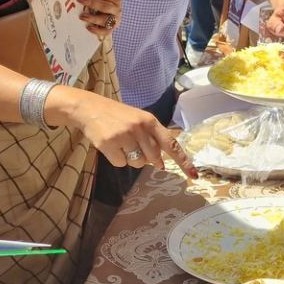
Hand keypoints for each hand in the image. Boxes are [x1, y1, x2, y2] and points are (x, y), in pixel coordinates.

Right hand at [73, 93, 197, 178]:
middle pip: (153, 158)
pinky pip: (121, 164)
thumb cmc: (117, 116)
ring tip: (120, 143)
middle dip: (147, 158)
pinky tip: (111, 146)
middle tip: (133, 146)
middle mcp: (139, 128)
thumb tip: (161, 165)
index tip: (194, 175)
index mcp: (150, 121)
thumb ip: (152, 139)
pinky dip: (116, 159)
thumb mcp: (138, 120)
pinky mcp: (109, 144)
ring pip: (137, 163)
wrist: (89, 108)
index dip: (183, 161)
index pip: (171, 144)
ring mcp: (124, 136)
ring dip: (131, 159)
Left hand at [78, 0, 121, 38]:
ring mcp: (114, 20)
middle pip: (106, 6)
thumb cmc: (99, 2)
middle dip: (92, 2)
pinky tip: (88, 27)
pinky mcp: (110, 30)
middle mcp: (117, 9)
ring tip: (82, 16)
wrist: (104, 16)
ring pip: (105, 20)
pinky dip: (97, 30)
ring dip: (93, 18)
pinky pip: (104, 32)